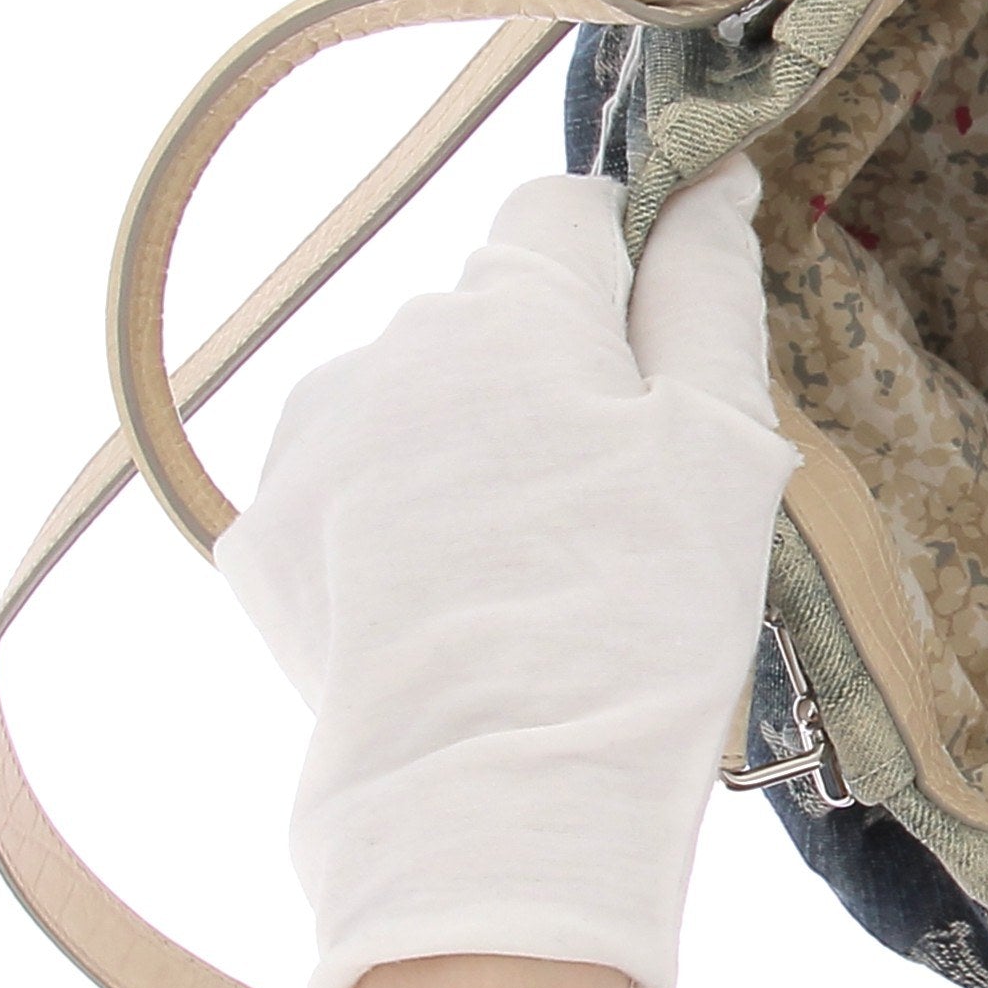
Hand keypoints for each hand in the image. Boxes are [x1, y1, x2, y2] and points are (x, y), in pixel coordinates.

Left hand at [217, 156, 799, 987]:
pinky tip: (458, 603)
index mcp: (512, 307)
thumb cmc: (637, 614)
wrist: (493, 805)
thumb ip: (708, 290)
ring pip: (420, 397)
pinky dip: (407, 519)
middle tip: (617, 496)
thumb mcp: (720, 441)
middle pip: (491, 312)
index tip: (664, 354)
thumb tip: (710, 182)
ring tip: (531, 563)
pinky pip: (357, 486)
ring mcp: (316, 443)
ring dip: (472, 439)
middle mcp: (392, 344)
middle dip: (551, 368)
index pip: (567, 209)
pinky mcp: (267, 538)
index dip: (625, 263)